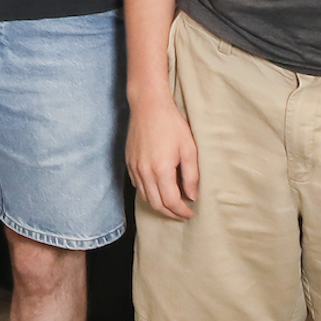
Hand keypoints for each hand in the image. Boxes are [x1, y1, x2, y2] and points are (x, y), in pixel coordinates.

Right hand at [127, 95, 199, 220]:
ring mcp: (134, 168)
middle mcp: (144, 172)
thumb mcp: (189, 148)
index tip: (190, 213)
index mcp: (161, 170)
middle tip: (182, 215)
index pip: (171, 202)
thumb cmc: (171, 124)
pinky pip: (138, 185)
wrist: (148, 105)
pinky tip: (158, 190)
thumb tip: (192, 196)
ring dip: (159, 205)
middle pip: (156, 204)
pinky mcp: (129, 162)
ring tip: (172, 205)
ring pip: (145, 197)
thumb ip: (191, 175)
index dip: (181, 211)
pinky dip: (148, 193)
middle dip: (170, 213)